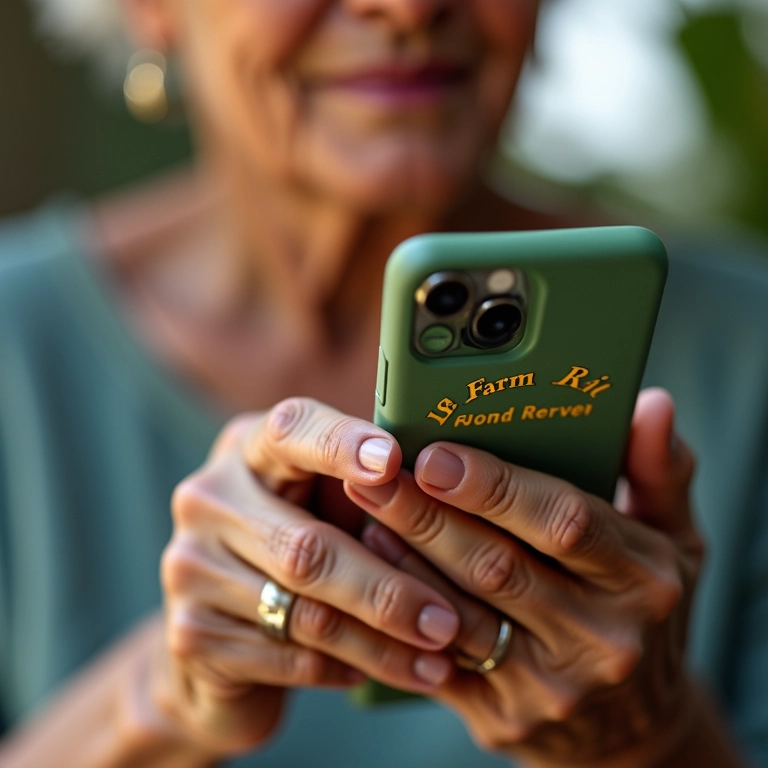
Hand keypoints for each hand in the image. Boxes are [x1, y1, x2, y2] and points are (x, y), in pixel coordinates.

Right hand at [156, 399, 460, 756]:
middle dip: (387, 589)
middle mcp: (208, 497)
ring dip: (381, 642)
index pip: (290, 429)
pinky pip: (288, 657)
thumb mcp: (320, 502)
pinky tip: (389, 670)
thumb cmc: (298, 544)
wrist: (219, 635)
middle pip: (307, 546)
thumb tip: (456, 474)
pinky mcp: (190, 633)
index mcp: (248, 450)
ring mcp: (189, 566)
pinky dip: (347, 668)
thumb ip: (366, 485)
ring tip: (439, 658)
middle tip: (448, 621)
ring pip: (305, 612)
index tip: (393, 462)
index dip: (341, 444)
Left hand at [347, 389, 702, 765]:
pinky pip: (438, 658)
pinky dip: (403, 610)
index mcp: (644, 580)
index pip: (566, 522)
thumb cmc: (645, 609)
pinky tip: (376, 568)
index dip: (495, 487)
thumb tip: (651, 404)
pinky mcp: (505, 717)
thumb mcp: (673, 539)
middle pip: (496, 566)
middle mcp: (602, 638)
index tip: (435, 455)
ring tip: (365, 510)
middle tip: (374, 472)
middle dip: (426, 514)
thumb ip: (660, 470)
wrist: (634, 728)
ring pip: (458, 611)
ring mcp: (552, 686)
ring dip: (404, 558)